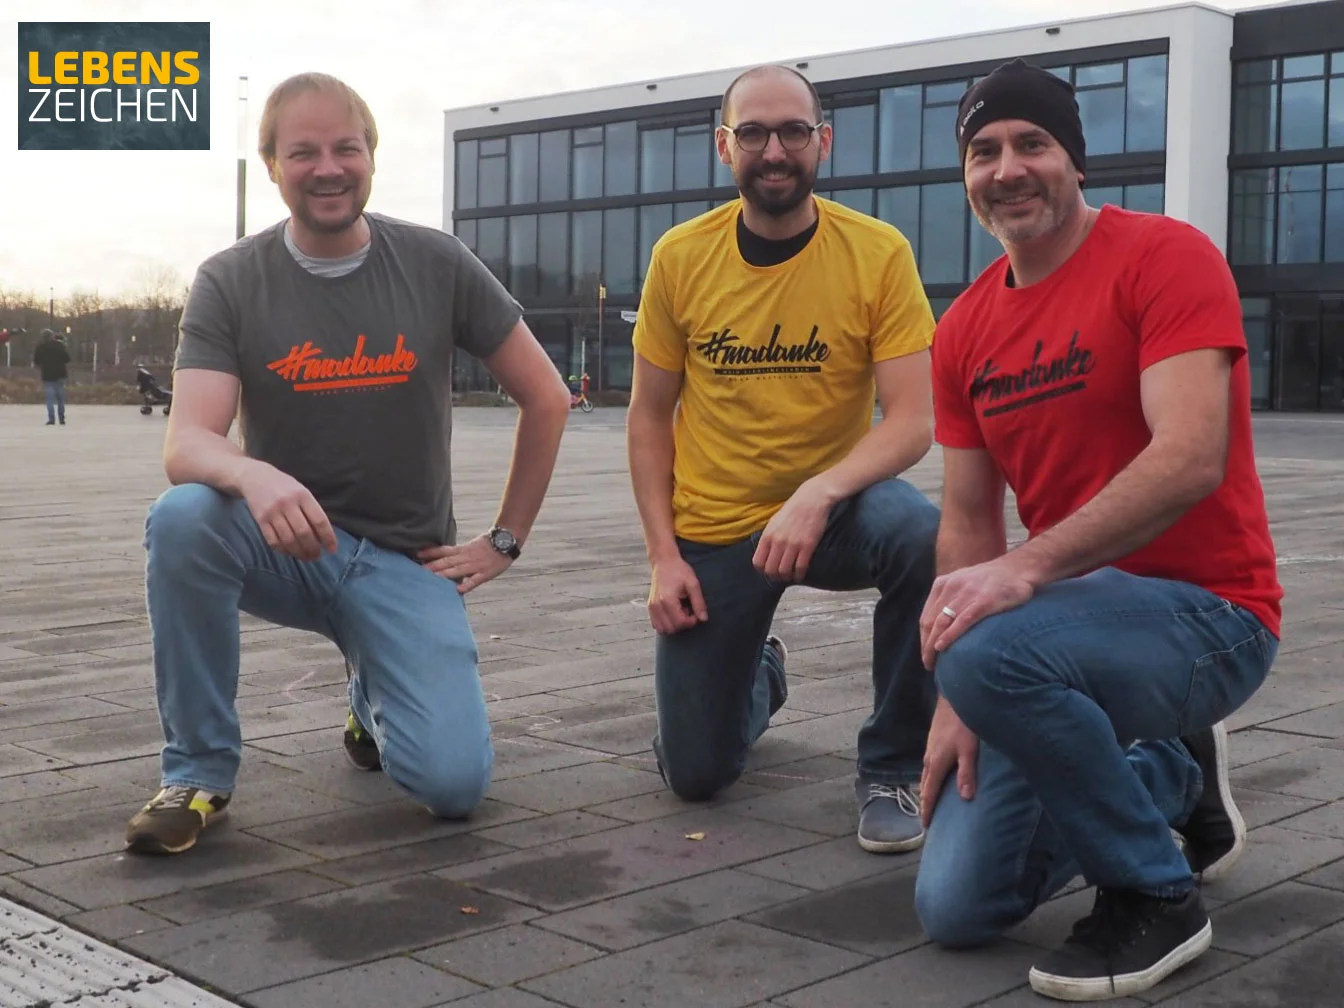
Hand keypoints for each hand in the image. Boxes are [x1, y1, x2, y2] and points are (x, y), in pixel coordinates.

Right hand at [237, 462, 337, 561]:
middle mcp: (288, 503)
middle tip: (316, 556)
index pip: (319, 520)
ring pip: (288, 540)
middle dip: (313, 548)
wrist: (256, 477)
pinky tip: (290, 553)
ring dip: (299, 553)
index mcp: (303, 495)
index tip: (332, 549)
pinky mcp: (260, 520)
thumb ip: (312, 511)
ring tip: (306, 558)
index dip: (328, 537)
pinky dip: (283, 550)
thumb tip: (323, 536)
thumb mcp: (302, 492)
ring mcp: (272, 512)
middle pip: (304, 533)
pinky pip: (273, 541)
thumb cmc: (285, 487)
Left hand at [418, 535, 513, 592]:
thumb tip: (443, 558)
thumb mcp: (471, 546)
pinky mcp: (486, 573)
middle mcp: (467, 557)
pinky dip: (467, 584)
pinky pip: (475, 580)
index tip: (417, 554)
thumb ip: (458, 553)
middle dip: (433, 566)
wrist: (507, 541)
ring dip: (445, 575)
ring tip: (433, 579)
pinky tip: (458, 590)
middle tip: (419, 571)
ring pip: (458, 570)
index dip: (431, 552)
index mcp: (463, 550)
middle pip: (447, 561)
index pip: (444, 550)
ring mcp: (476, 566)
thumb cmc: (488, 545)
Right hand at [647, 556, 707, 633]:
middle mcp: (657, 606)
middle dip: (683, 624)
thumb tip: (703, 619)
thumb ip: (699, 602)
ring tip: (680, 612)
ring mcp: (651, 607)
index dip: (691, 621)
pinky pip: (657, 624)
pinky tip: (673, 612)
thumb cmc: (679, 570)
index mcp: (667, 600)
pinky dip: (666, 623)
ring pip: (663, 629)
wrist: (664, 561)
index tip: (696, 612)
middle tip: (689, 611)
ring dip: (674, 625)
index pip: (680, 623)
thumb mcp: (693, 584)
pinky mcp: (650, 607)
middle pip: (672, 628)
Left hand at [751, 478, 835, 582]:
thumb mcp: (774, 521)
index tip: (769, 571)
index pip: (758, 562)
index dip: (763, 570)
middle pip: (771, 570)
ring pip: (784, 571)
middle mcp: (778, 542)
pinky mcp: (807, 546)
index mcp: (767, 535)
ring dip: (787, 577)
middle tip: (781, 576)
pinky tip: (800, 575)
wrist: (812, 499)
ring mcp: (792, 544)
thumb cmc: (793, 509)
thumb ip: (769, 538)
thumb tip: (765, 553)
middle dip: (775, 577)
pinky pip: (800, 567)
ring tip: (791, 576)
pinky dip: (799, 575)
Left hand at [919, 555, 1037, 668]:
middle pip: (930, 622)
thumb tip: (942, 625)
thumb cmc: (991, 580)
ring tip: (933, 662)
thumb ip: (950, 599)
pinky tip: (942, 647)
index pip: (926, 616)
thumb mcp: (963, 583)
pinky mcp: (983, 601)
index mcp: (942, 584)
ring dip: (933, 646)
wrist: (1018, 568)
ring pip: (942, 623)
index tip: (925, 652)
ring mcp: (967, 594)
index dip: (923, 638)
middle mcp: (951, 588)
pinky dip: (949, 635)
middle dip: (926, 646)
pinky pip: (962, 621)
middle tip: (928, 664)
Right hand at [919, 696, 979, 827]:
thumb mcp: (969, 750)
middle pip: (925, 786)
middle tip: (926, 819)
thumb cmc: (964, 724)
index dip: (927, 810)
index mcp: (936, 764)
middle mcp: (929, 759)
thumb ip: (967, 773)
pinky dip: (930, 778)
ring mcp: (929, 749)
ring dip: (927, 790)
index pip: (929, 793)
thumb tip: (965, 798)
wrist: (954, 698)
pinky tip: (936, 777)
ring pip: (926, 775)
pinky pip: (928, 766)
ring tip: (930, 802)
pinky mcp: (933, 742)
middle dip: (924, 803)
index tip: (926, 826)